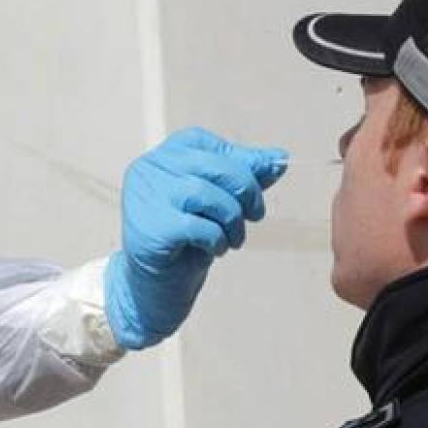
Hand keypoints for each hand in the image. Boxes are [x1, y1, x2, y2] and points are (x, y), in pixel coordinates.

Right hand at [104, 127, 288, 349]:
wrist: (159, 282)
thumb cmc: (189, 236)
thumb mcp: (221, 199)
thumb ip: (246, 174)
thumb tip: (279, 158)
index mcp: (166, 154)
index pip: (211, 145)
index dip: (241, 164)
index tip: (253, 192)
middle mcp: (151, 169)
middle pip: (215, 167)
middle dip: (246, 191)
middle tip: (256, 215)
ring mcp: (148, 197)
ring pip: (208, 195)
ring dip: (233, 221)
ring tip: (233, 239)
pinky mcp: (152, 228)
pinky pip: (200, 227)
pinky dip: (217, 240)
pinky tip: (214, 250)